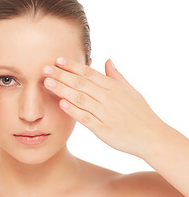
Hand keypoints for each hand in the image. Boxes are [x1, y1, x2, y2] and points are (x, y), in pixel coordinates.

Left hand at [43, 57, 164, 156]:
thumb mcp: (130, 90)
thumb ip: (116, 75)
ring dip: (62, 89)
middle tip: (44, 68)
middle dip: (61, 75)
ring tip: (47, 82)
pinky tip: (61, 103)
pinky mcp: (103, 128)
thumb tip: (107, 59)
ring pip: (80, 98)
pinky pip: (85, 117)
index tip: (58, 59)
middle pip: (81, 83)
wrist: (152, 136)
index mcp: (113, 86)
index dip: (72, 66)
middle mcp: (108, 97)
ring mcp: (105, 113)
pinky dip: (73, 110)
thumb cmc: (140, 113)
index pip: (89, 73)